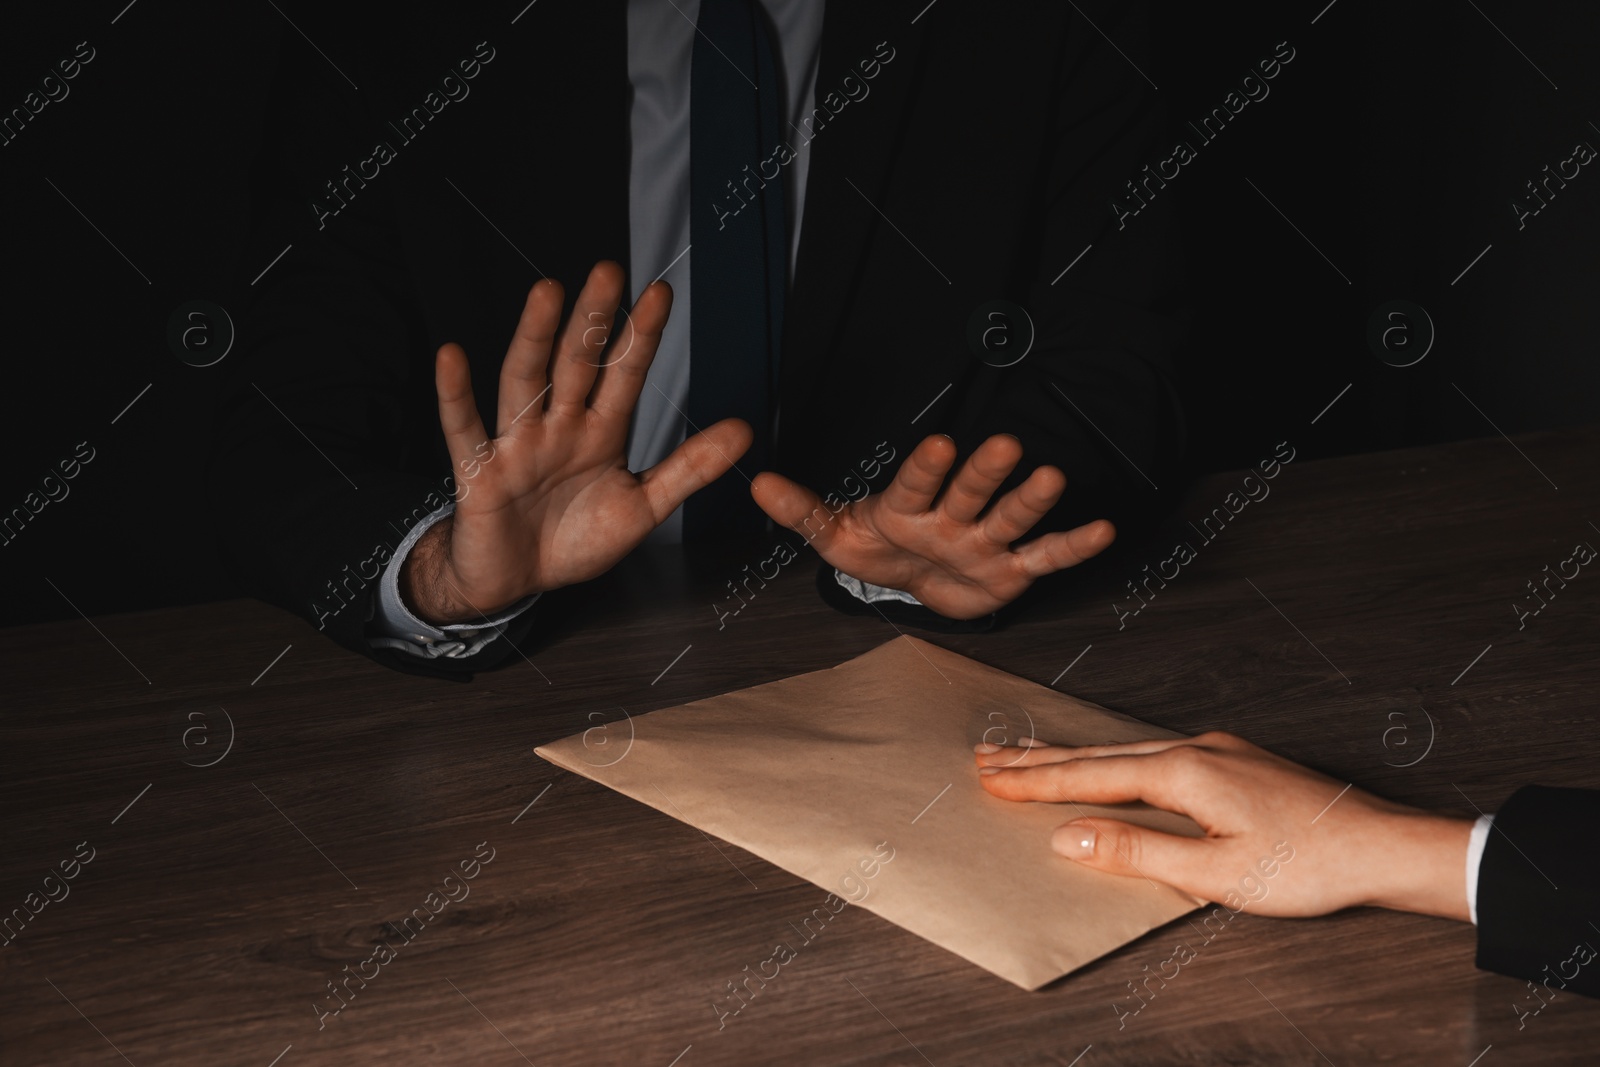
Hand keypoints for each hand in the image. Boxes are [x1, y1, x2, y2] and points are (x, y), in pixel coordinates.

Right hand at [402, 261, 752, 623]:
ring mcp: (517, 443)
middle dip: (593, 319)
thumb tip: (744, 430)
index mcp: (599, 432)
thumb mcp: (643, 506)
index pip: (624, 374)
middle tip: (610, 271)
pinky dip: (456, 394)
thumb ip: (690, 468)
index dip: (640, 336)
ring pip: (526, 380)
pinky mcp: (479, 471)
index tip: (659, 294)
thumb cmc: (573, 540)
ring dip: (534, 336)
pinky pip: (466, 429)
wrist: (515, 582)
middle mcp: (559, 426)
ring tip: (548, 291)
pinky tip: (452, 357)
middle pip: (576, 363)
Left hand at [750, 434, 1114, 618]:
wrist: (909, 579)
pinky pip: (1044, 558)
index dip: (927, 467)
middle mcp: (951, 517)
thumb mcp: (833, 533)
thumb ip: (802, 511)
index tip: (940, 444)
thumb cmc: (874, 548)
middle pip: (969, 491)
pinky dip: (1072, 548)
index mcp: (907, 506)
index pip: (916, 483)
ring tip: (1053, 478)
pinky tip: (1103, 530)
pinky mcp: (1009, 570)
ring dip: (1031, 501)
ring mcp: (983, 541)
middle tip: (1004, 445)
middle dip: (984, 472)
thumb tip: (758, 484)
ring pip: (1009, 518)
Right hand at [975, 731, 1473, 920]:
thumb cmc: (1307, 866)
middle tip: (989, 756)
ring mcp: (1217, 749)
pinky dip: (1115, 758)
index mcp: (1183, 773)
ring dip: (1075, 755)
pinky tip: (1111, 761)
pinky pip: (1155, 752)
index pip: (1089, 777)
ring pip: (1126, 750)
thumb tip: (1069, 837)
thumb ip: (1137, 851)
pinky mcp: (1235, 759)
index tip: (991, 777)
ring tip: (1033, 754)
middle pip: (1099, 754)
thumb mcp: (1214, 873)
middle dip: (1040, 758)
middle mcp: (1194, 749)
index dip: (1035, 780)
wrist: (1382, 846)